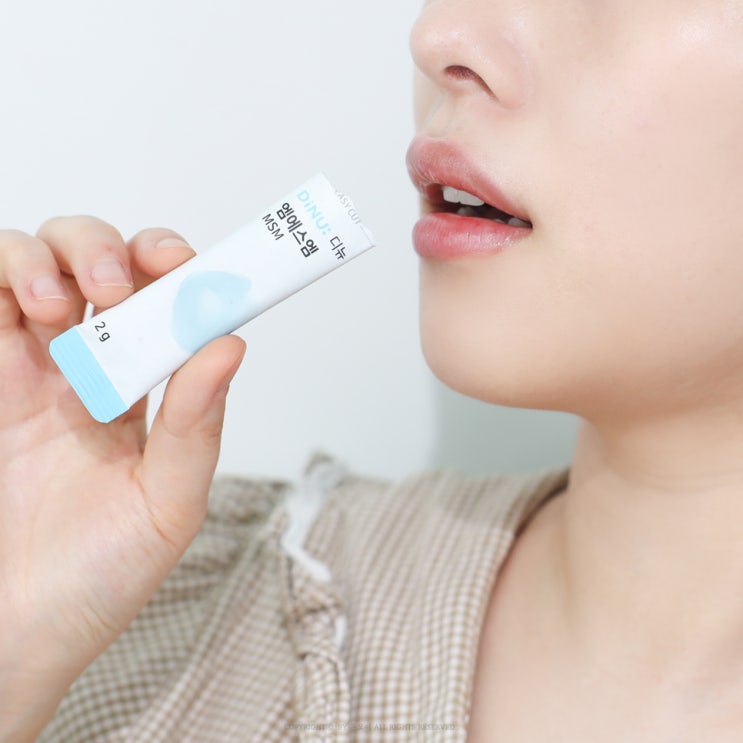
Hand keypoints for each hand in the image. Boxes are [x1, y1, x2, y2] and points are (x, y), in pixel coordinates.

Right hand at [0, 217, 244, 740]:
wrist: (15, 633)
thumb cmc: (97, 579)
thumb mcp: (168, 504)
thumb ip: (197, 426)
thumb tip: (231, 345)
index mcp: (141, 395)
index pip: (163, 304)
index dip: (175, 271)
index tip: (185, 267)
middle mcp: (85, 371)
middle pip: (97, 265)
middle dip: (109, 250)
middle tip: (115, 289)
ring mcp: (24, 370)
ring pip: (34, 264)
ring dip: (51, 258)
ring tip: (60, 306)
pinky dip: (5, 273)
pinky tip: (28, 306)